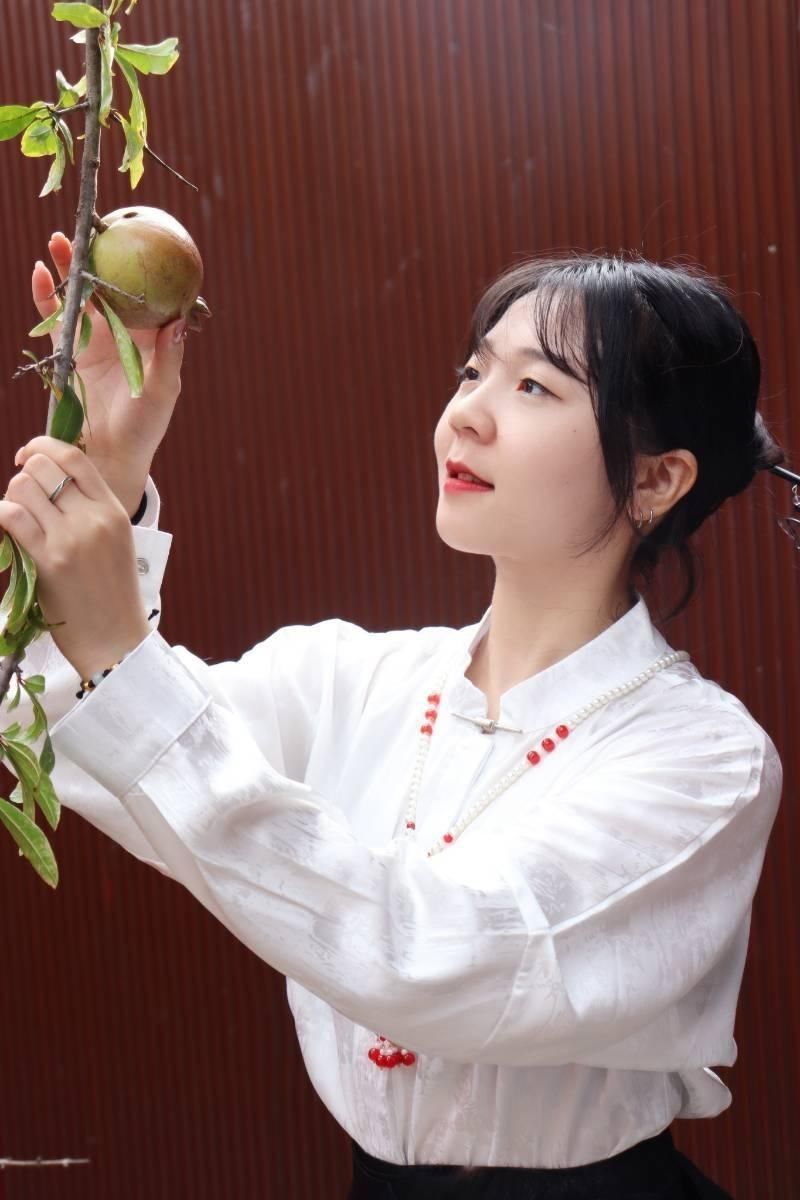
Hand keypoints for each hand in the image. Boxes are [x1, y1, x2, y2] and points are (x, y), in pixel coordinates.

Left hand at [2, 436, 150, 679]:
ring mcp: (70, 539)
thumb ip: (90, 511)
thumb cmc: (112, 596)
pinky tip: (6, 529)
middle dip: (23, 477)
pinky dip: (1, 516)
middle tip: (22, 499)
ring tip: (17, 520)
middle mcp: (94, 519)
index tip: (27, 456)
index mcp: (114, 511)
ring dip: (11, 498)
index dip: (43, 447)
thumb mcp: (115, 543)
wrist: (115, 641)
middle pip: (42, 468)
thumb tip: (46, 482)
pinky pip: (11, 517)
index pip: (75, 459)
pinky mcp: (48, 561)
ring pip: (22, 488)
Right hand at [32, 233, 186, 515]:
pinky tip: (39, 275)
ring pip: (79, 295)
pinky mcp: (68, 351)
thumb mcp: (163, 392)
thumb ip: (169, 357)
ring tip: (58, 241)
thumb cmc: (145, 427)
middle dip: (97, 256)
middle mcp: (121, 332)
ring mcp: (93, 339)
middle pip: (108, 285)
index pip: (145, 292)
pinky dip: (46, 297)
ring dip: (67, 269)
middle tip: (88, 227)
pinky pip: (54, 318)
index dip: (138, 263)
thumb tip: (177, 323)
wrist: (110, 455)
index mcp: (149, 336)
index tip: (132, 235)